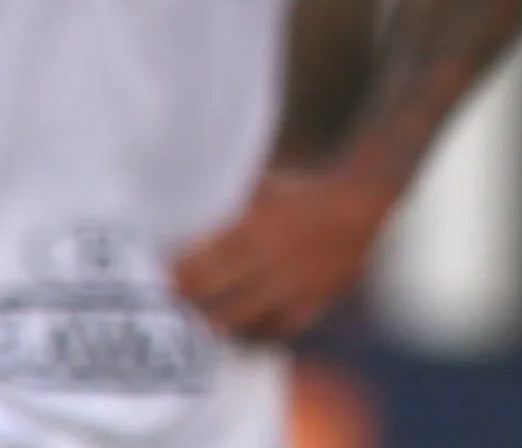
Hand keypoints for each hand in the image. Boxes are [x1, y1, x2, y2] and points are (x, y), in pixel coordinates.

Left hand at [174, 162, 405, 341]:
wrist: (361, 204)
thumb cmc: (303, 191)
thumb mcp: (263, 188)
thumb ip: (231, 206)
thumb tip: (191, 216)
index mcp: (257, 230)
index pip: (206, 265)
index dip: (180, 276)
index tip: (160, 278)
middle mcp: (273, 264)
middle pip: (218, 301)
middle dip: (190, 306)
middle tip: (171, 306)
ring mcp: (293, 289)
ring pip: (243, 322)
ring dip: (217, 324)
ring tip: (197, 323)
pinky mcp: (312, 304)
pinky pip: (275, 331)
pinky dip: (253, 333)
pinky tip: (239, 329)